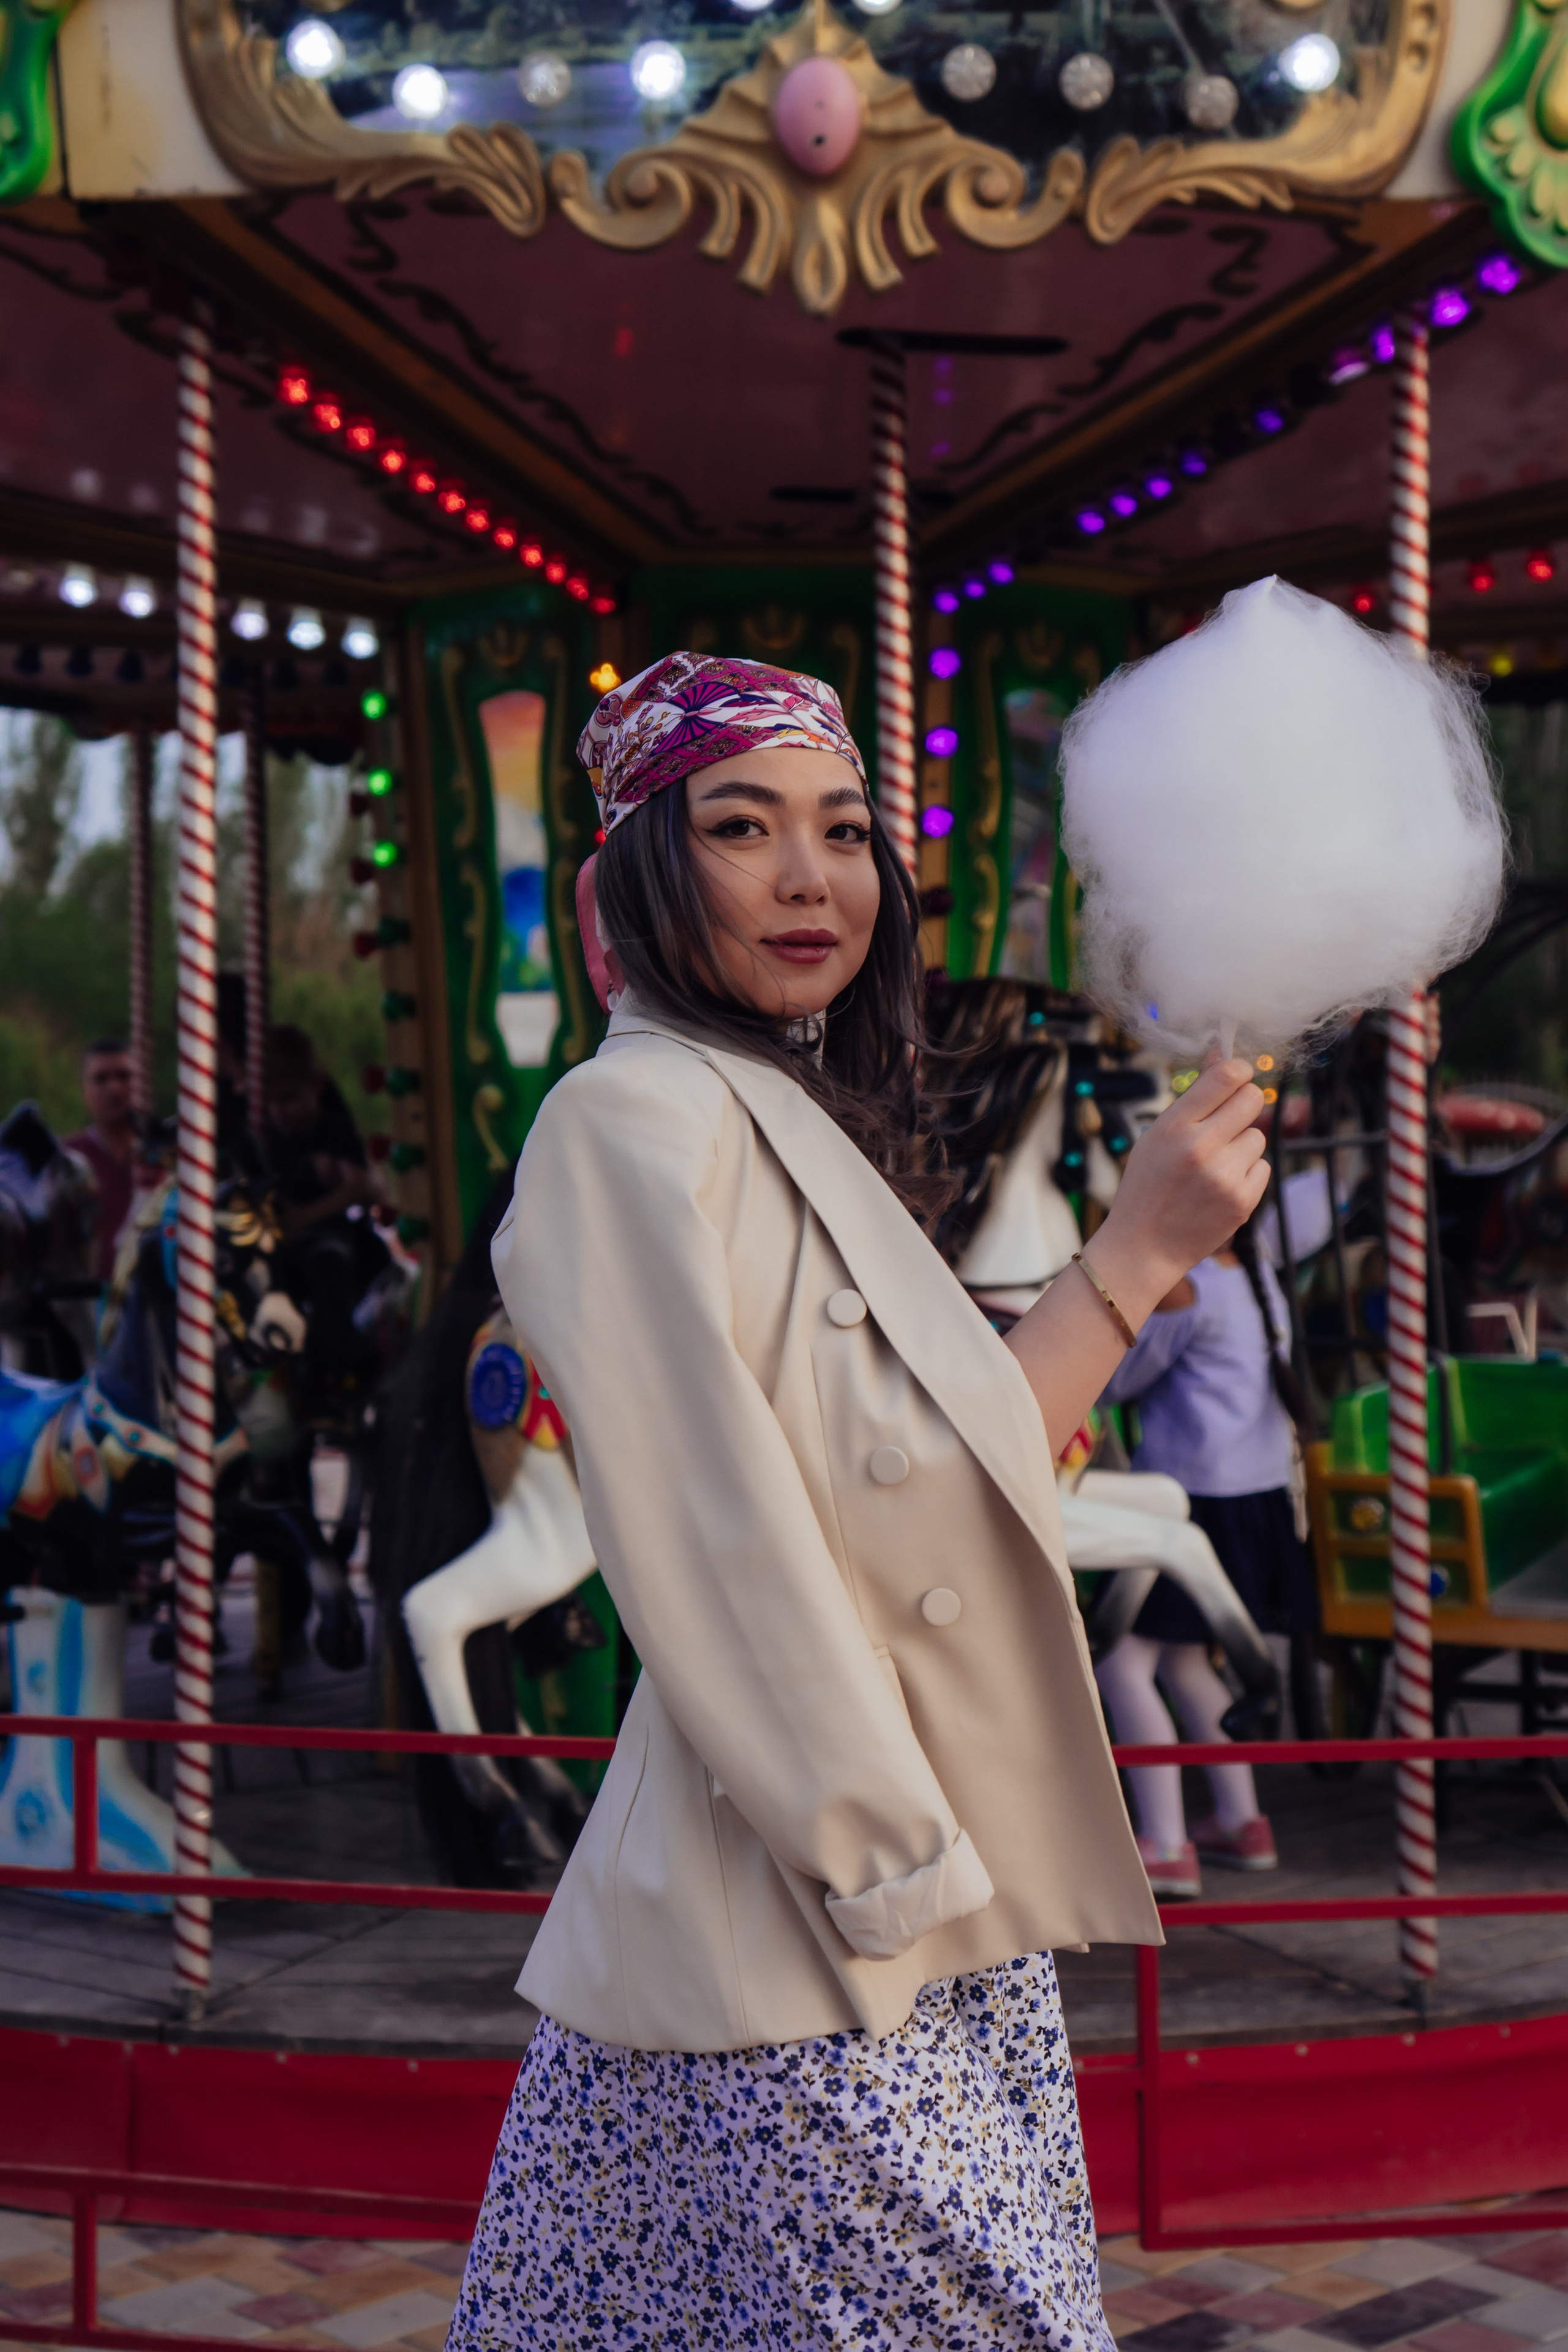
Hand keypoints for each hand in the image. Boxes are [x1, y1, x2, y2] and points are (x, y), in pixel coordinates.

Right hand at [1083, 1058, 1269, 1328]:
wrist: (1142, 1247)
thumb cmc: (1146, 1185)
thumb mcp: (1156, 1135)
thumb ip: (1193, 1099)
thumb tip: (1223, 1055)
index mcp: (1173, 1126)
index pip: (1226, 1076)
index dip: (1239, 1069)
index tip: (1237, 1076)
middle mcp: (1201, 1147)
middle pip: (1253, 1099)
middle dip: (1244, 1103)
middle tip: (1228, 1120)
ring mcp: (1224, 1176)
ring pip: (1257, 1136)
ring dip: (1241, 1145)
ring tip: (1212, 1166)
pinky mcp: (1242, 1201)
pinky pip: (1261, 1167)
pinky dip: (1245, 1173)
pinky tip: (1219, 1188)